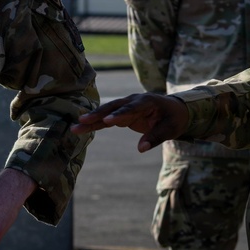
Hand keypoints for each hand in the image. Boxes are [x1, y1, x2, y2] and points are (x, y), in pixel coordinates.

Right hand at [71, 92, 188, 151]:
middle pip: (113, 108)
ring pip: (106, 112)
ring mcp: (126, 106)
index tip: (107, 121)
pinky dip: (95, 124)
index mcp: (146, 101)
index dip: (119, 115)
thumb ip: (155, 137)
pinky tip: (81, 129)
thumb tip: (140, 149)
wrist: (174, 110)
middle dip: (97, 115)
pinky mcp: (122, 114)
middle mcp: (133, 101)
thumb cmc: (173, 119)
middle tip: (82, 120)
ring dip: (91, 119)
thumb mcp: (170, 129)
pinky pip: (106, 119)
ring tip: (75, 127)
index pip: (131, 108)